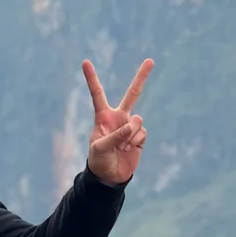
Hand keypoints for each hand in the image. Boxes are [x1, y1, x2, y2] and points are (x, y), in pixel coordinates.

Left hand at [82, 58, 152, 186]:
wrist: (110, 176)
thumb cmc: (99, 160)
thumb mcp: (100, 148)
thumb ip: (115, 135)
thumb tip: (133, 125)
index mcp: (103, 117)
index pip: (98, 94)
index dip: (92, 78)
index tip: (85, 62)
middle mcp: (118, 118)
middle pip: (133, 94)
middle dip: (142, 77)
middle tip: (150, 60)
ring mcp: (130, 126)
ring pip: (138, 120)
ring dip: (130, 134)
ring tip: (121, 146)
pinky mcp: (140, 136)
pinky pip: (142, 133)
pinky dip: (135, 141)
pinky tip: (128, 149)